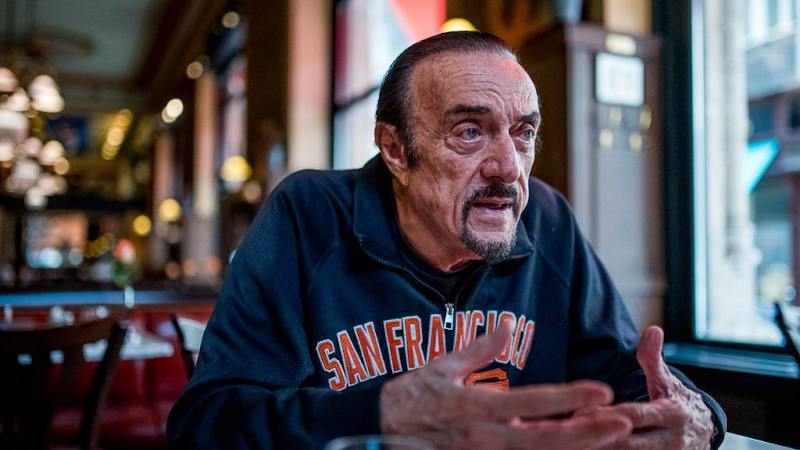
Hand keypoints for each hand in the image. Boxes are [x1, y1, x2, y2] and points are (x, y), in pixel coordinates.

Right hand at [380, 321, 632, 449]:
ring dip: (577, 448)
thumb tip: (507, 323)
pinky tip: (578, 449)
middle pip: (544, 440)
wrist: (379, 431)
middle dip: (586, 433)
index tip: (600, 391)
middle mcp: (484, 437)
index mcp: (475, 407)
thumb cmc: (412, 397)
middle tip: (623, 422)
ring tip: (612, 436)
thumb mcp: (442, 366)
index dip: (568, 398)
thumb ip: (479, 348)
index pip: (530, 403)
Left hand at [576, 326, 713, 449]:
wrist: (704, 433)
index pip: (635, 414)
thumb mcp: (667, 381)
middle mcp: (670, 441)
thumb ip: (653, 359)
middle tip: (568, 430)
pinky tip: (583, 448)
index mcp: (671, 414)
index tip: (580, 412)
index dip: (607, 415)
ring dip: (598, 449)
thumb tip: (652, 330)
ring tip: (570, 442)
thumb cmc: (677, 404)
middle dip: (597, 439)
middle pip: (628, 444)